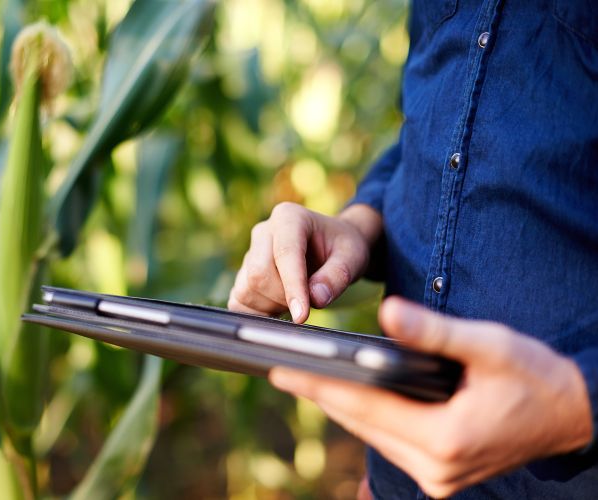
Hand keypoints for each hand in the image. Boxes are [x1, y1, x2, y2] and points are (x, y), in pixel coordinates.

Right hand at [228, 202, 381, 322]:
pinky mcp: (243, 273)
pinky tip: (278, 308)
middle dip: (283, 297)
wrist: (330, 246)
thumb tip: (316, 298)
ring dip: (271, 306)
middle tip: (308, 302)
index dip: (292, 287)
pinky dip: (257, 312)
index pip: (285, 254)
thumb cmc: (341, 248)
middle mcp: (263, 232)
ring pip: (247, 289)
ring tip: (295, 300)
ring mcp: (249, 252)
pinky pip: (238, 300)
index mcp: (289, 217)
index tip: (302, 316)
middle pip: (259, 274)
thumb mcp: (353, 257)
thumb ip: (337, 276)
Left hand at [269, 297, 593, 496]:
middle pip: (361, 424)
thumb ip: (433, 331)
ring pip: (371, 436)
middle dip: (320, 395)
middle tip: (280, 370)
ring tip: (304, 379)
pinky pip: (388, 442)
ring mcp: (438, 476)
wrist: (572, 414)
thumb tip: (386, 314)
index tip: (280, 371)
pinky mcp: (440, 473)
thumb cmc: (534, 376)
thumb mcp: (488, 345)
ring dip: (341, 407)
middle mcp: (436, 467)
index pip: (365, 406)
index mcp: (445, 438)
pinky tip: (348, 397)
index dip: (319, 386)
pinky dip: (366, 418)